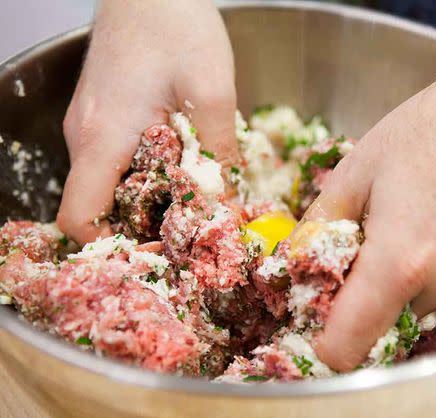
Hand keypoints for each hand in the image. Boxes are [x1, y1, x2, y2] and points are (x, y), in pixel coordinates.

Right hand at [58, 0, 236, 243]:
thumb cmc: (175, 25)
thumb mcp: (212, 93)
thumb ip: (219, 154)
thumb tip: (228, 205)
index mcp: (102, 139)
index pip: (80, 219)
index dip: (115, 245)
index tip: (161, 245)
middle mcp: (85, 138)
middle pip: (99, 207)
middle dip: (144, 224)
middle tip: (192, 226)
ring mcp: (91, 126)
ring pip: (110, 184)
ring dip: (150, 197)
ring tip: (194, 193)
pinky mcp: (105, 115)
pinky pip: (117, 160)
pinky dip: (147, 173)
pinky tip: (181, 161)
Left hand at [307, 56, 435, 369]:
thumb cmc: (431, 128)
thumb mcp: (357, 171)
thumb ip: (320, 225)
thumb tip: (298, 259)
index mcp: (399, 264)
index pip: (348, 347)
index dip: (323, 342)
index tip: (314, 317)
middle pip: (383, 326)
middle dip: (361, 299)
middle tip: (355, 248)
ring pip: (414, 306)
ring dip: (396, 283)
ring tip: (398, 224)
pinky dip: (427, 272)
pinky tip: (431, 223)